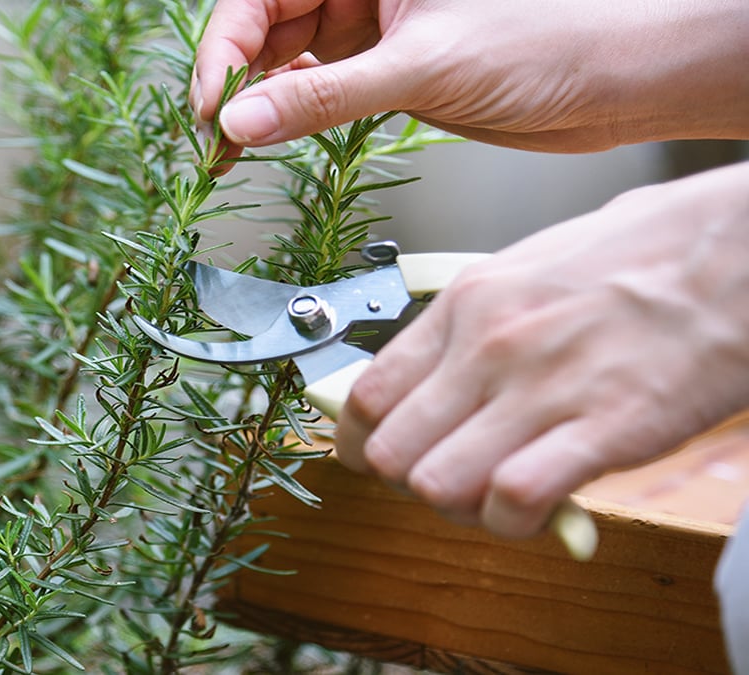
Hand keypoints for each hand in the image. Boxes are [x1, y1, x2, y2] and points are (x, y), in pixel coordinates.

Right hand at [193, 0, 748, 156]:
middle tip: (215, 135)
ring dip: (257, 102)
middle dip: (234, 78)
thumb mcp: (421, 68)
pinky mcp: (389, 68)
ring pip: (287, 58)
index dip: (226, 46)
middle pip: (265, 24)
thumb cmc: (549, 40)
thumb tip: (244, 120)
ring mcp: (374, 28)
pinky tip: (273, 137)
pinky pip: (319, 87)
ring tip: (232, 147)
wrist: (616, 82)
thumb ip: (323, 99)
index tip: (214, 103)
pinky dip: (292, 115)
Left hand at [335, 161, 748, 537]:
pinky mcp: (604, 428)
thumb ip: (473, 325)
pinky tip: (537, 509)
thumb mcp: (528, 268)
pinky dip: (515, 522)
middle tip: (452, 479)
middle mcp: (488, 346)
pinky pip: (514, 500)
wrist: (740, 248)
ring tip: (497, 496)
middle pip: (393, 453)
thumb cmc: (642, 253)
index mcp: (465, 304)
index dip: (362, 444)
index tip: (378, 459)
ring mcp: (541, 387)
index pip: (366, 397)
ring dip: (462, 509)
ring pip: (437, 485)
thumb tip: (433, 377)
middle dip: (411, 483)